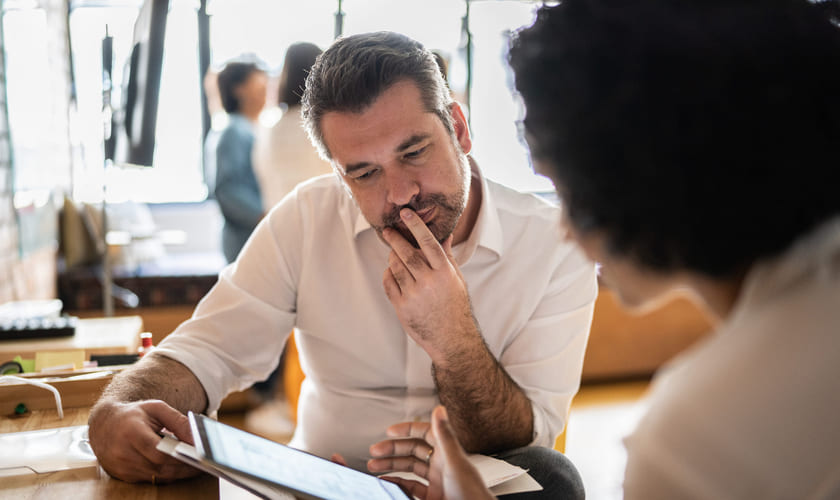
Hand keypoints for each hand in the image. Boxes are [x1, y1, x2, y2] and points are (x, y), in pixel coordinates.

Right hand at [88, 399, 198, 482]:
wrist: (104, 424)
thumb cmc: (133, 414)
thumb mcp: (156, 408)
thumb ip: (178, 421)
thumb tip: (196, 438)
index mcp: (131, 432)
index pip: (158, 452)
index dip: (180, 456)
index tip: (199, 456)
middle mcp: (123, 453)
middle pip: (160, 467)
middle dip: (184, 467)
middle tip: (204, 464)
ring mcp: (122, 467)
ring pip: (157, 476)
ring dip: (178, 473)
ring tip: (196, 466)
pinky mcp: (123, 476)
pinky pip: (150, 479)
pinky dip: (166, 475)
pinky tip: (179, 469)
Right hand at [368, 406, 493, 499]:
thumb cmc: (472, 493)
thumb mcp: (455, 462)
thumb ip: (445, 435)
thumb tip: (439, 409)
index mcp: (447, 453)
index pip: (425, 433)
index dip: (407, 430)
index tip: (390, 430)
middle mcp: (442, 465)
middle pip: (413, 451)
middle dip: (392, 449)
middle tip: (375, 450)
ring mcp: (437, 481)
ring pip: (410, 469)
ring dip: (391, 466)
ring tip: (374, 466)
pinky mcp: (433, 497)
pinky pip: (411, 487)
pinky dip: (397, 483)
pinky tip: (387, 481)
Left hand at [381, 208, 480, 361]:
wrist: (451, 338)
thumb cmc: (455, 306)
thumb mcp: (457, 279)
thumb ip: (447, 256)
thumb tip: (445, 234)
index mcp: (444, 272)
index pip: (428, 242)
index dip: (416, 225)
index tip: (406, 213)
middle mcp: (429, 282)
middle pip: (407, 253)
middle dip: (395, 239)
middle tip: (388, 230)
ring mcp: (414, 295)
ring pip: (395, 266)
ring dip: (391, 257)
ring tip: (393, 253)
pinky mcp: (402, 307)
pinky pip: (388, 283)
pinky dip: (388, 274)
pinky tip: (391, 272)